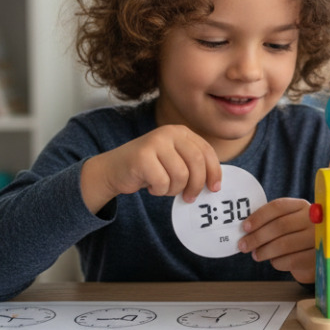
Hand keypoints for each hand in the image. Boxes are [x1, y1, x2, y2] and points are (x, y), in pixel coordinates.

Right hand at [81, 125, 221, 213]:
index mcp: (181, 132)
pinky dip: (159, 191)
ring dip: (174, 189)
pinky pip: (163, 182)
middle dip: (196, 185)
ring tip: (164, 188)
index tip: (214, 188)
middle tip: (190, 198)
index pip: (207, 152)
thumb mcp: (174, 161)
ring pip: (181, 175)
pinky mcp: (142, 156)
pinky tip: (150, 186)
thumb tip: (215, 184)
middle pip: (197, 163)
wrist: (114, 169)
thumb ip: (193, 165)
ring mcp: (155, 142)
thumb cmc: (149, 169)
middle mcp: (169, 133)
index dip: (214, 172)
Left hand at [238, 198, 315, 280]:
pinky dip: (277, 262)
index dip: (259, 217)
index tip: (245, 227)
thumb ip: (271, 221)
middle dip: (257, 237)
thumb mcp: (289, 222)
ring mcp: (317, 238)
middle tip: (243, 245)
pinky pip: (290, 260)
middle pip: (279, 226)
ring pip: (283, 244)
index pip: (278, 206)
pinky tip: (273, 261)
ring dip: (264, 251)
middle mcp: (313, 220)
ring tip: (256, 255)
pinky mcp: (317, 257)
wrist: (318, 254)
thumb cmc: (296, 236)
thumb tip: (245, 231)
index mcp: (302, 206)